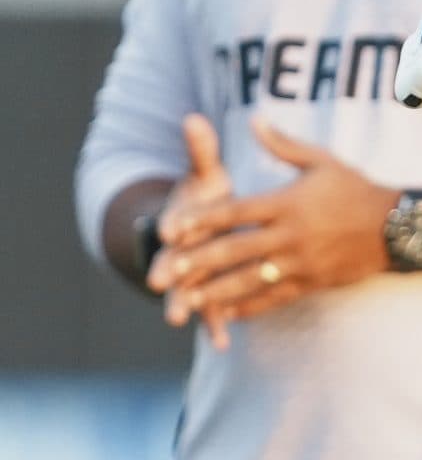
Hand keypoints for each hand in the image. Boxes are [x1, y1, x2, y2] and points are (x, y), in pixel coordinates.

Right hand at [149, 115, 236, 344]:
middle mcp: (182, 251)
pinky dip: (217, 326)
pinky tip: (224, 341)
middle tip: (159, 282)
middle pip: (172, 261)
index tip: (169, 228)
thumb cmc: (206, 197)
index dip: (173, 224)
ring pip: (189, 291)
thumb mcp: (204, 175)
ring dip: (188, 304)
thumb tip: (194, 118)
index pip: (174, 221)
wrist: (198, 230)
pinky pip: (215, 312)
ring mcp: (194, 276)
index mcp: (183, 220)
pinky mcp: (211, 294)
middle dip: (166, 271)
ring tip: (182, 319)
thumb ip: (201, 151)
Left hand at [149, 119, 395, 345]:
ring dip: (217, 289)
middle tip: (168, 271)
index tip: (173, 230)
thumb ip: (283, 145)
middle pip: (236, 249)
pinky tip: (228, 312)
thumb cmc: (358, 189)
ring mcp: (302, 261)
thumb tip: (254, 120)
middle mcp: (292, 235)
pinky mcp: (314, 281)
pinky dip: (250, 306)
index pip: (235, 212)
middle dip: (199, 261)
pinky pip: (276, 297)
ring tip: (190, 297)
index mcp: (289, 203)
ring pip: (252, 279)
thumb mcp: (322, 162)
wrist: (397, 226)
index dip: (201, 221)